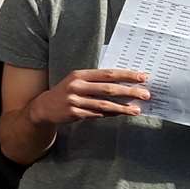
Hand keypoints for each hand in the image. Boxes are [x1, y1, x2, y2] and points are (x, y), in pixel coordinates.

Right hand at [26, 68, 150, 124]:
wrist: (44, 107)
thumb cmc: (66, 92)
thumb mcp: (77, 81)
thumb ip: (97, 81)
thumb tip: (123, 83)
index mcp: (80, 74)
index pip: (108, 74)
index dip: (126, 75)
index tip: (143, 77)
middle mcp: (77, 86)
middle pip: (108, 89)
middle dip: (129, 91)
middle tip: (146, 94)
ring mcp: (75, 100)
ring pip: (104, 104)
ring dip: (123, 107)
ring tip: (137, 109)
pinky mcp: (74, 113)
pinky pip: (97, 114)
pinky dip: (110, 115)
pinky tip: (121, 114)